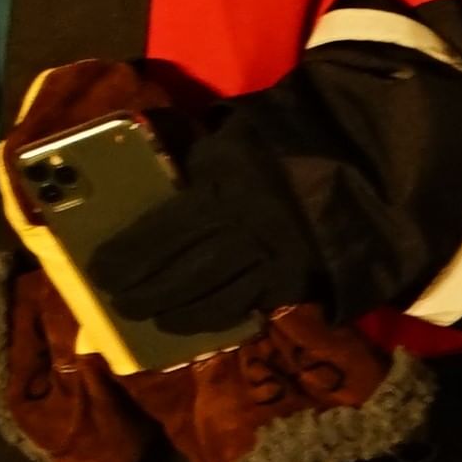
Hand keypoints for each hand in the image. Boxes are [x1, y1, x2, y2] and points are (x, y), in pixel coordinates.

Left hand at [80, 119, 338, 334]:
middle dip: (144, 294)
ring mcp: (271, 265)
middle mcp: (243, 236)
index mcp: (222, 194)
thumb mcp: (230, 138)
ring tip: (151, 319)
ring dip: (175, 316)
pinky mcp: (294, 284)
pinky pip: (247, 308)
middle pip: (181, 277)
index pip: (160, 235)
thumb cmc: (284, 142)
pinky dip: (217, 319)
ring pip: (212, 302)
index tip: (100, 270)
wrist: (362, 164)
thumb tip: (153, 176)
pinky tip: (196, 322)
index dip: (127, 258)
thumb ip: (194, 160)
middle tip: (117, 303)